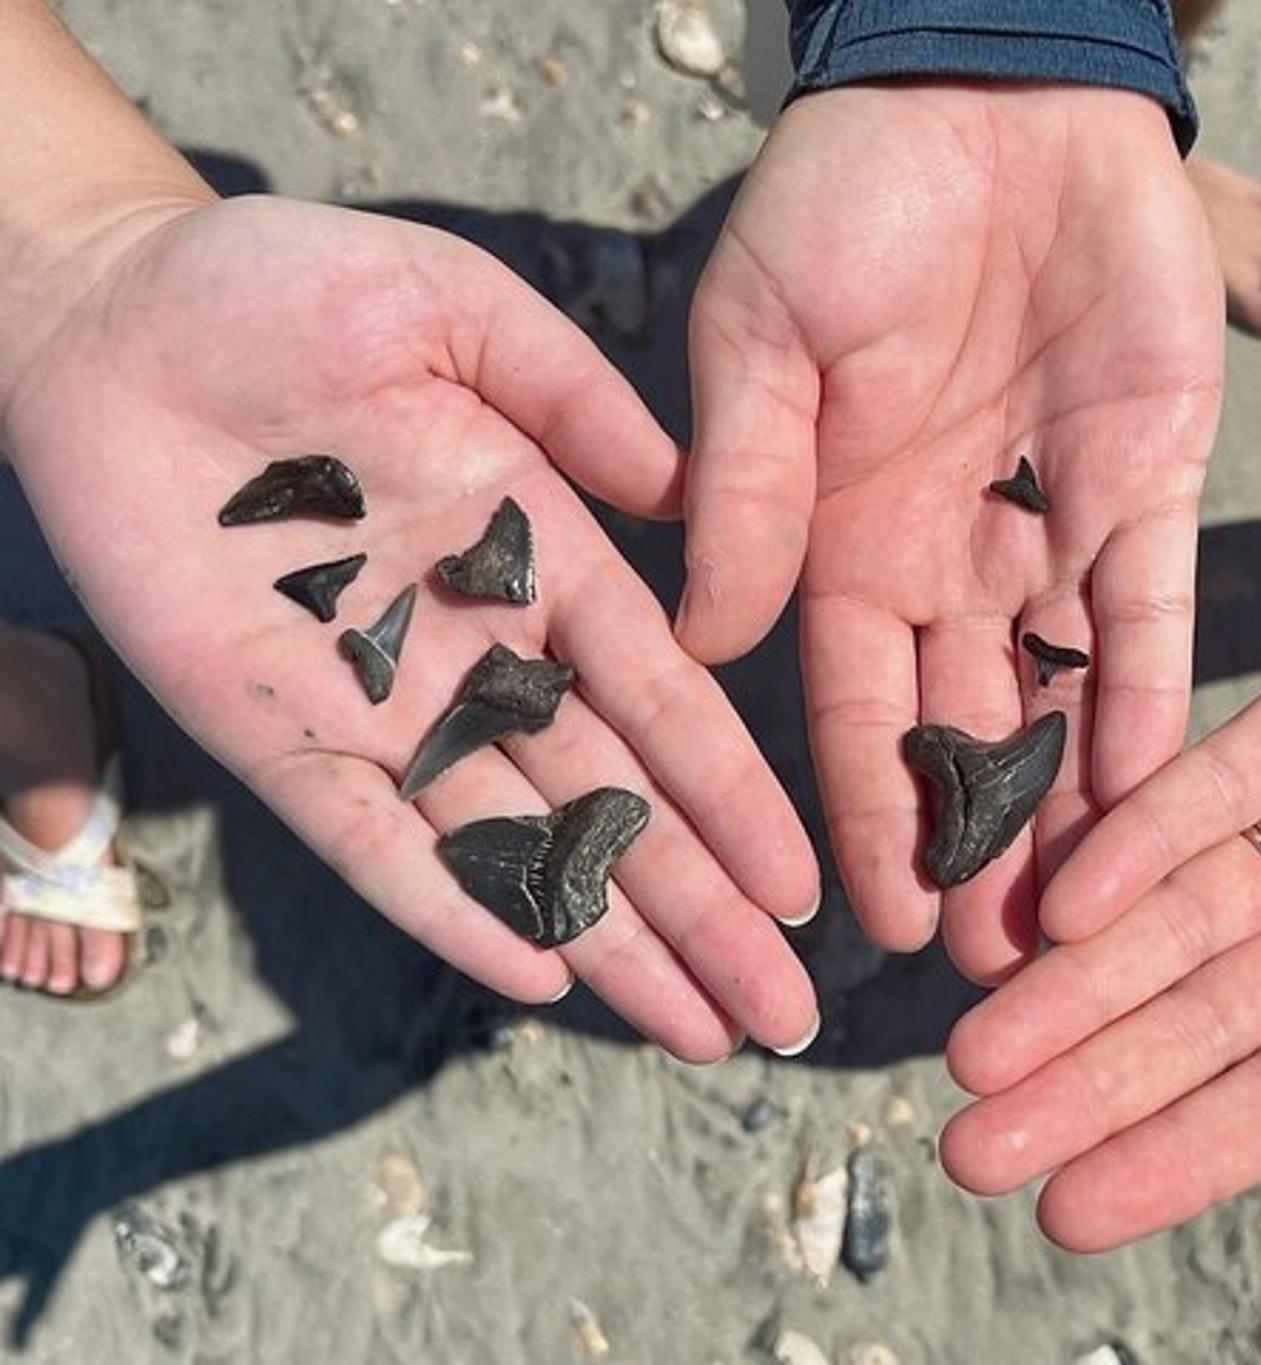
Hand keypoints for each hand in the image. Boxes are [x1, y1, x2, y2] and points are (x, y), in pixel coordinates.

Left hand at [0, 195, 819, 1059]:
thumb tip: (688, 494)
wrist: (108, 309)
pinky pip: (371, 839)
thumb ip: (575, 399)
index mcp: (540, 553)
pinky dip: (448, 908)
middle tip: (780, 1008)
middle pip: (611, 802)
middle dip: (699, 908)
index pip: (661, 697)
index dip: (732, 793)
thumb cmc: (283, 285)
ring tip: (696, 1027)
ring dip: (605, 937)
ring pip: (512, 844)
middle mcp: (477, 649)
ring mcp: (378, 701)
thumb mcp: (459, 307)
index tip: (799, 878)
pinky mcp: (272, 731)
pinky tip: (534, 977)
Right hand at [679, 85, 1223, 978]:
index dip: (859, 815)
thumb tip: (702, 639)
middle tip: (992, 977)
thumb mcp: (762, 339)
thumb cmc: (848, 197)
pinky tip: (1150, 802)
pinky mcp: (1149, 483)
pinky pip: (1146, 614)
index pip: (845, 708)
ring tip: (1076, 932)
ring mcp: (1050, 526)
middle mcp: (945, 555)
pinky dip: (1145, 703)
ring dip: (1064, 814)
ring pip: (1057, 702)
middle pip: (957, 735)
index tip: (866, 925)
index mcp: (838, 534)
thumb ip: (744, 490)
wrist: (995, 93)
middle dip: (972, 853)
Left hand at [939, 489, 1260, 1320]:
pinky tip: (1061, 897)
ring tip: (972, 1048)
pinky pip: (1216, 777)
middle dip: (1094, 1081)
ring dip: (1080, 976)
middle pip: (1209, 1014)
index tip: (1070, 1212)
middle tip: (969, 1149)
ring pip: (1184, 908)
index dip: (1188, 1153)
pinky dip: (1141, 831)